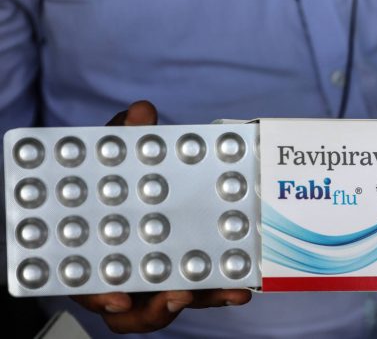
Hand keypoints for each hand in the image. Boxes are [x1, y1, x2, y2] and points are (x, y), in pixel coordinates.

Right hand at [71, 100, 251, 332]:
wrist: (143, 172)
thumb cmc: (120, 169)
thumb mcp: (118, 148)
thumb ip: (124, 134)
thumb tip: (141, 112)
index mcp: (97, 250)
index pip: (90, 284)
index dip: (101, 296)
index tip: (119, 298)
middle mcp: (126, 271)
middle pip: (135, 308)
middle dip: (157, 307)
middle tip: (179, 294)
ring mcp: (158, 276)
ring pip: (171, 303)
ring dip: (198, 299)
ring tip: (226, 290)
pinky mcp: (187, 274)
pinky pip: (202, 291)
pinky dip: (220, 289)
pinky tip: (243, 285)